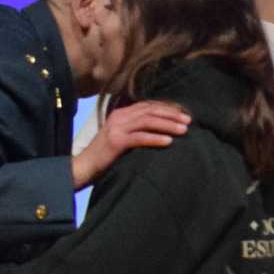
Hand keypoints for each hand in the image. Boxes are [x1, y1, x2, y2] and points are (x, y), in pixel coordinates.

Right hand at [73, 99, 190, 187]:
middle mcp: (119, 116)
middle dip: (172, 114)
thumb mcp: (122, 138)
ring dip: (168, 125)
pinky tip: (169, 142)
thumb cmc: (106, 156)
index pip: (149, 106)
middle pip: (150, 111)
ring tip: (184, 130)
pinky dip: (155, 138)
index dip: (168, 108)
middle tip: (189, 121)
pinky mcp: (115, 141)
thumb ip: (137, 131)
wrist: (83, 167)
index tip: (184, 114)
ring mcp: (116, 128)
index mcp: (122, 113)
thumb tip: (162, 131)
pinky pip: (139, 138)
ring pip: (147, 121)